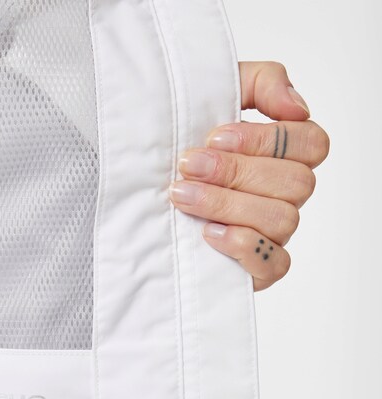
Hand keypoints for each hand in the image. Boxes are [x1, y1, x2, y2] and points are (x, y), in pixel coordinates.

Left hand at [168, 61, 329, 290]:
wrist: (135, 195)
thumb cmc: (181, 145)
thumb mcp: (214, 97)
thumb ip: (262, 82)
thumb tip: (297, 106)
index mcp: (286, 155)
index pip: (311, 143)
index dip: (267, 139)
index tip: (215, 136)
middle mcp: (286, 195)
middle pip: (296, 182)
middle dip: (236, 171)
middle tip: (188, 166)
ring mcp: (276, 234)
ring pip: (282, 219)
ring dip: (227, 204)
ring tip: (182, 196)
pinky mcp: (260, 269)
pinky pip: (275, 264)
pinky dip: (244, 246)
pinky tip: (209, 233)